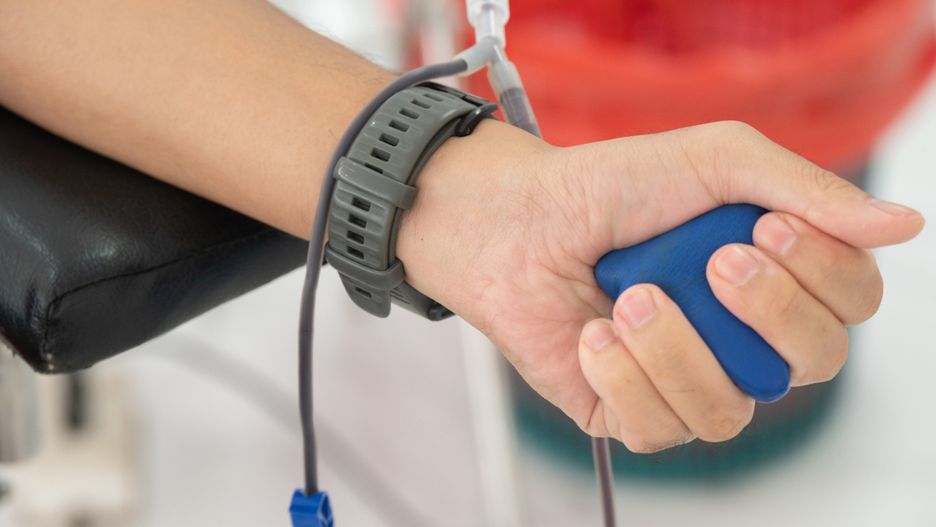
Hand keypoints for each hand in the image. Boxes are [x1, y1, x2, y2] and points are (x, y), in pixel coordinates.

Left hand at [398, 119, 923, 451]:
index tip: (765, 227)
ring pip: (731, 410)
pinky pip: (658, 429)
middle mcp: (741, 338)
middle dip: (769, 312)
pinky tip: (593, 335)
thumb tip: (902, 225)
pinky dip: (624, 377)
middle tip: (713, 260)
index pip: (849, 304)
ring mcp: (687, 379)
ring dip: (679, 347)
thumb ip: (805, 190)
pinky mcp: (630, 413)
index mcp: (774, 278)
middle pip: (813, 364)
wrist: (516, 222)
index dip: (823, 276)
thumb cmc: (610, 188)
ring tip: (631, 296)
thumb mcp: (713, 161)